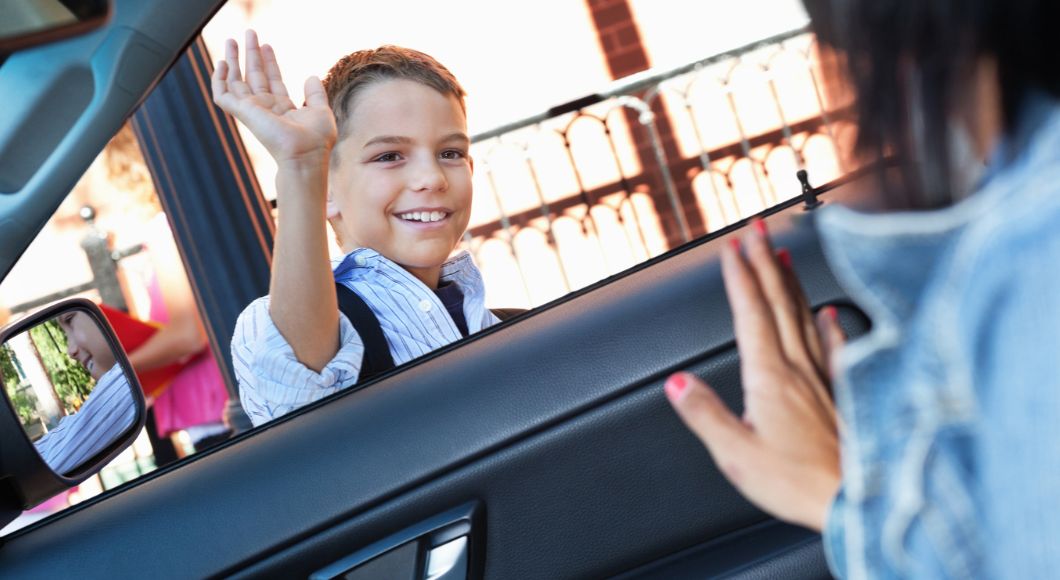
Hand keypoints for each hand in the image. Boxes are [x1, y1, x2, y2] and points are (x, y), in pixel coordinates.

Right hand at [211, 30, 336, 164]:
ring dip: (233, 60)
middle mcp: (266, 109)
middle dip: (250, 54)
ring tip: (232, 39)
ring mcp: (253, 111)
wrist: (305, 155)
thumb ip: (315, 94)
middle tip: (249, 33)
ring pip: (236, 82)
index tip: (267, 45)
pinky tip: (222, 63)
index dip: (269, 62)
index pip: (272, 80)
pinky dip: (218, 80)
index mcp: (283, 109)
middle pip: (254, 76)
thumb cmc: (316, 141)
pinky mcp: (242, 113)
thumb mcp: (320, 111)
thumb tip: (311, 76)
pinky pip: (222, 95)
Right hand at [665, 220, 845, 531]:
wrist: (858, 501)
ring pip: (805, 317)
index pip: (751, 314)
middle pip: (779, 304)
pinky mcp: (844, 395)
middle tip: (756, 229)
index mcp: (769, 378)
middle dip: (764, 262)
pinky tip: (830, 312)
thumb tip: (677, 383)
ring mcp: (825, 379)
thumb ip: (704, 414)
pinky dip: (831, 325)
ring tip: (784, 254)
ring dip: (791, 282)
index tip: (731, 247)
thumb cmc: (798, 483)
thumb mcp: (737, 454)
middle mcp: (799, 369)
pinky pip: (836, 348)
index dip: (740, 277)